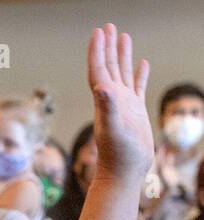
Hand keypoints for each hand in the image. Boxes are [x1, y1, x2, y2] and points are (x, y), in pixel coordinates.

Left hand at [87, 23, 152, 185]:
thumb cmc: (118, 154)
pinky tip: (142, 63)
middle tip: (108, 26)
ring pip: (123, 73)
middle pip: (109, 67)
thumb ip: (107, 107)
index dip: (97, 51)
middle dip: (108, 47)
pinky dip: (139, 74)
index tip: (98, 32)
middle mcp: (112, 99)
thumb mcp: (113, 129)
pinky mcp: (136, 111)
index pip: (99, 70)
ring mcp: (125, 104)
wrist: (124, 172)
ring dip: (122, 55)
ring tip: (123, 36)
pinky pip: (138, 87)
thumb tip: (103, 87)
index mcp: (105, 100)